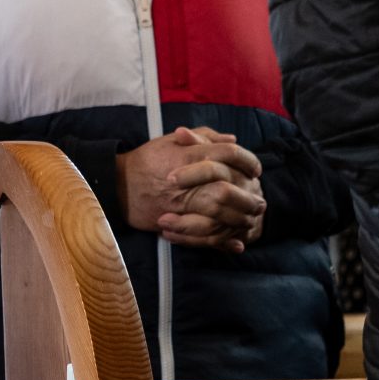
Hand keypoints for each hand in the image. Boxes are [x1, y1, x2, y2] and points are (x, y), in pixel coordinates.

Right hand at [117, 124, 265, 252]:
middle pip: (228, 187)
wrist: (117, 184)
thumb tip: (232, 139)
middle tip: (261, 202)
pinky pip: (203, 233)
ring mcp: (180, 201)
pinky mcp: (174, 220)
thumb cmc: (146, 160)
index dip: (247, 161)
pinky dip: (223, 240)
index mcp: (188, 154)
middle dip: (248, 197)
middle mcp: (187, 178)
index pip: (228, 153)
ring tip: (251, 220)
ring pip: (218, 212)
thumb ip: (203, 137)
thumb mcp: (171, 140)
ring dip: (239, 218)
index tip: (256, 170)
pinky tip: (236, 242)